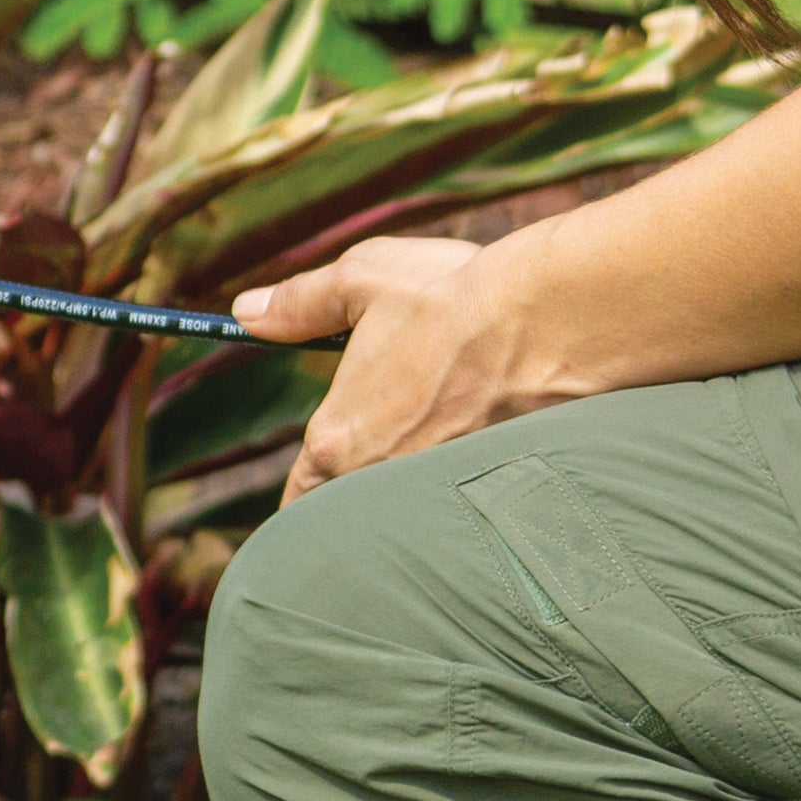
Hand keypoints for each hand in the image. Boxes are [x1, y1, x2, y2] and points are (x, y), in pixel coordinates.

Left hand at [233, 235, 527, 501]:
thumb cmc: (451, 297)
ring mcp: (438, 495)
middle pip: (353, 515)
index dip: (305, 494)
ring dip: (413, 507)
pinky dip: (466, 499)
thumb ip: (298, 303)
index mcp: (337, 441)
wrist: (556, 320)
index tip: (314, 489)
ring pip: (409, 519)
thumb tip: (244, 312)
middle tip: (373, 488)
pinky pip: (463, 511)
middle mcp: (380, 481)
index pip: (300, 496)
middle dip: (358, 506)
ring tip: (432, 481)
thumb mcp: (361, 281)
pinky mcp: (493, 496)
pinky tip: (488, 476)